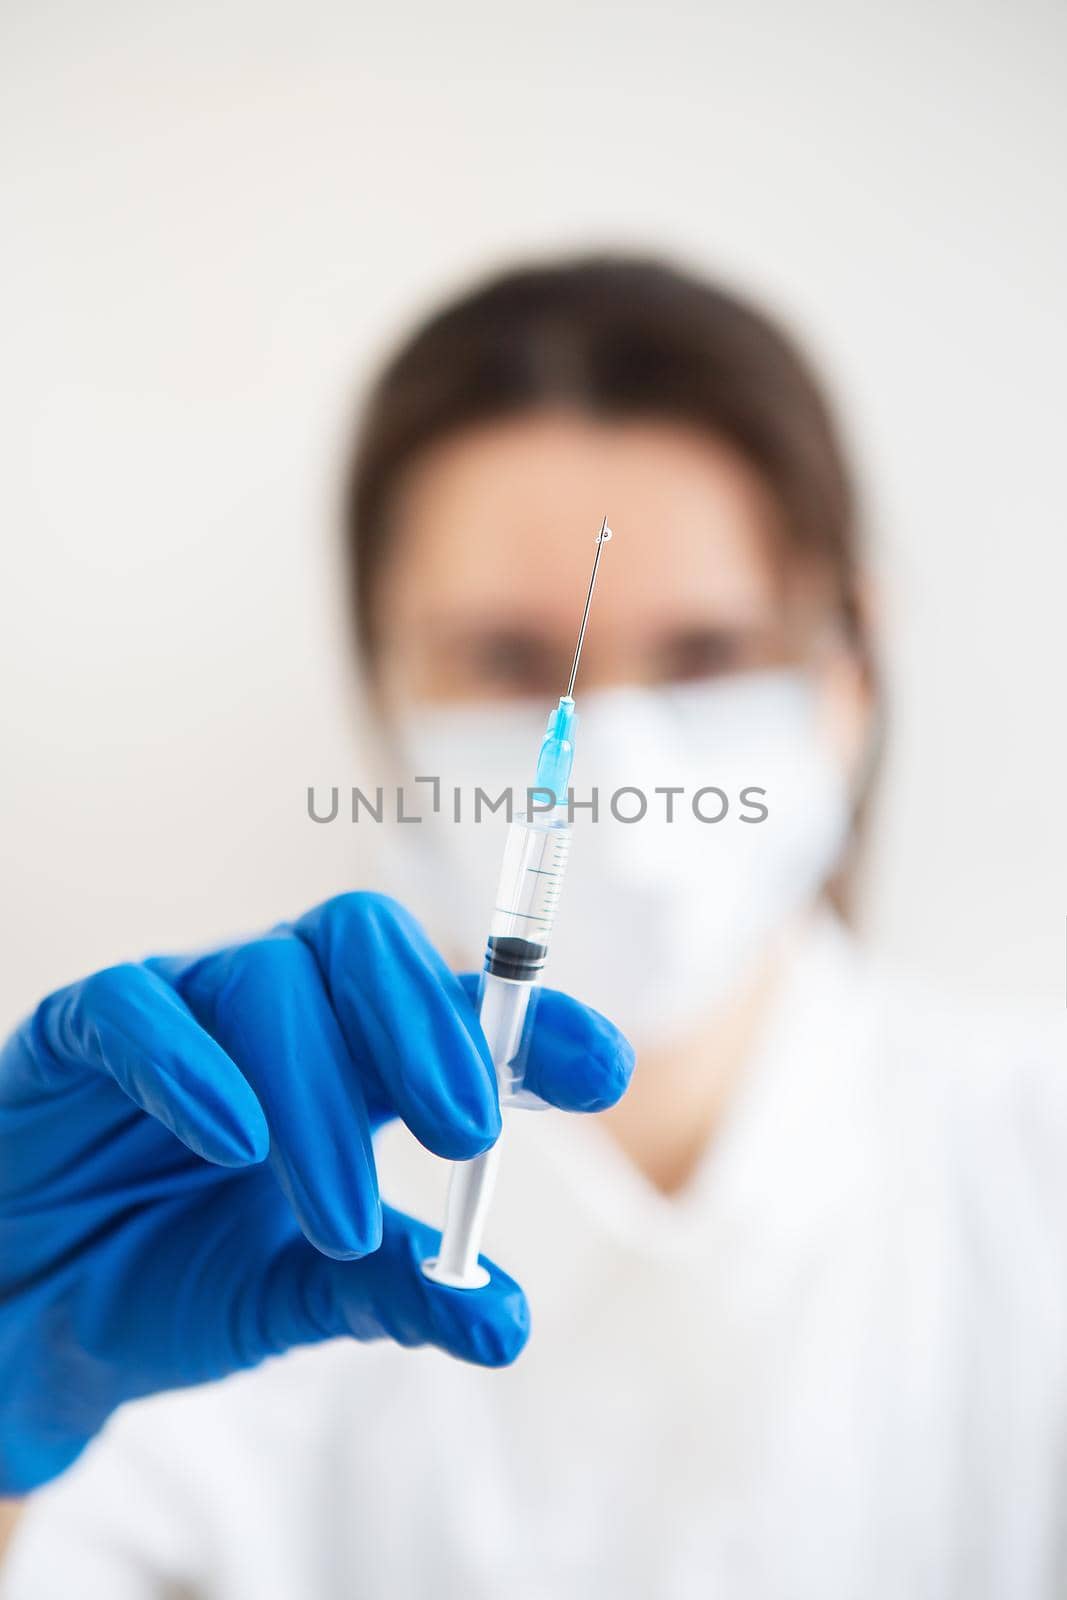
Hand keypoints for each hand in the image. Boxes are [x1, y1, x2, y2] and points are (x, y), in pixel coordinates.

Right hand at [0, 893, 631, 1493]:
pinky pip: (141, 1006)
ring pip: (269, 978)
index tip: (604, 1068)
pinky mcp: (85, 1026)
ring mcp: (185, 1006)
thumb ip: (394, 1291)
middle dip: (428, 1027)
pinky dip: (192, 1064)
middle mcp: (280, 1011)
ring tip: (339, 1213)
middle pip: (368, 943)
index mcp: (352, 1058)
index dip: (532, 1021)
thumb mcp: (298, 1292)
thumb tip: (504, 1320)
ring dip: (318, 1091)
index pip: (453, 1006)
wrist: (32, 1316)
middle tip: (465, 1131)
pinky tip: (235, 1138)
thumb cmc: (174, 1277)